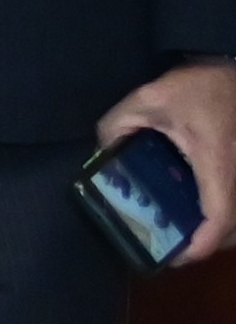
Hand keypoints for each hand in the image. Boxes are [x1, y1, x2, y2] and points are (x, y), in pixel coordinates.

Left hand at [100, 57, 235, 268]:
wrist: (229, 67)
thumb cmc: (194, 86)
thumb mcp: (147, 100)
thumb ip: (118, 126)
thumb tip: (100, 155)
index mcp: (219, 163)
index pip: (219, 217)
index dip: (200, 246)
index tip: (175, 257)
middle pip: (235, 229)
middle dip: (206, 245)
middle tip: (172, 247)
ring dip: (219, 234)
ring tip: (186, 234)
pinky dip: (226, 218)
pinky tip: (201, 212)